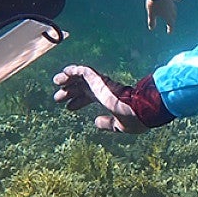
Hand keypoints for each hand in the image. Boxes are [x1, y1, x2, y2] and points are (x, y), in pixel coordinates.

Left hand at [52, 65, 173, 132]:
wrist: (142, 110)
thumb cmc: (136, 119)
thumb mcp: (120, 126)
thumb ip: (108, 124)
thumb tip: (96, 122)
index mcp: (108, 99)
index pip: (90, 98)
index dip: (78, 102)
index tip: (69, 108)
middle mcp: (103, 90)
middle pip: (82, 88)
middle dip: (70, 92)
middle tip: (58, 98)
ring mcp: (101, 84)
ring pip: (80, 77)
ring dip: (67, 79)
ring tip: (56, 81)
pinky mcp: (99, 80)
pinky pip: (83, 71)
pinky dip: (73, 70)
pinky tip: (64, 73)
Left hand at [146, 0, 180, 33]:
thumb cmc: (154, 4)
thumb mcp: (151, 14)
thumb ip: (152, 21)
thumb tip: (151, 28)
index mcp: (168, 17)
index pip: (171, 25)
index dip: (170, 29)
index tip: (169, 32)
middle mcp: (172, 11)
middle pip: (173, 18)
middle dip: (171, 22)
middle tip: (170, 25)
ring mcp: (172, 4)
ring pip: (174, 10)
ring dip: (173, 13)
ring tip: (172, 15)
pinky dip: (176, 0)